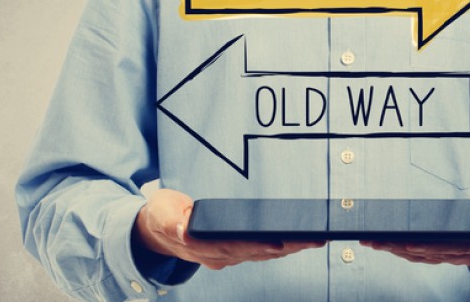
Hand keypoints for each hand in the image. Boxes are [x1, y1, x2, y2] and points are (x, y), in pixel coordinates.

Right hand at [132, 189, 325, 269]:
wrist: (154, 229)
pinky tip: (297, 241)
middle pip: (256, 252)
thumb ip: (170, 222)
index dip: (256, 246)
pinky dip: (281, 246)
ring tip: (315, 239)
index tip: (278, 242)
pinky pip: (260, 250)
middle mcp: (217, 255)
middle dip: (287, 246)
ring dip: (290, 248)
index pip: (233, 247)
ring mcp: (225, 255)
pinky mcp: (232, 250)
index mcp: (200, 246)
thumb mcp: (159, 214)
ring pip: (263, 254)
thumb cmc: (160, 217)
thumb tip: (183, 229)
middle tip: (313, 239)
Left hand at [360, 187, 469, 268]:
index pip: (450, 245)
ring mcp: (459, 256)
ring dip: (397, 251)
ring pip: (423, 257)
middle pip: (429, 253)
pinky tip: (389, 246)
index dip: (427, 245)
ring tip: (374, 242)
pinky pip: (425, 256)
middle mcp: (468, 254)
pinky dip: (405, 252)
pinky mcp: (452, 254)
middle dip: (400, 247)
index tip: (406, 241)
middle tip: (376, 240)